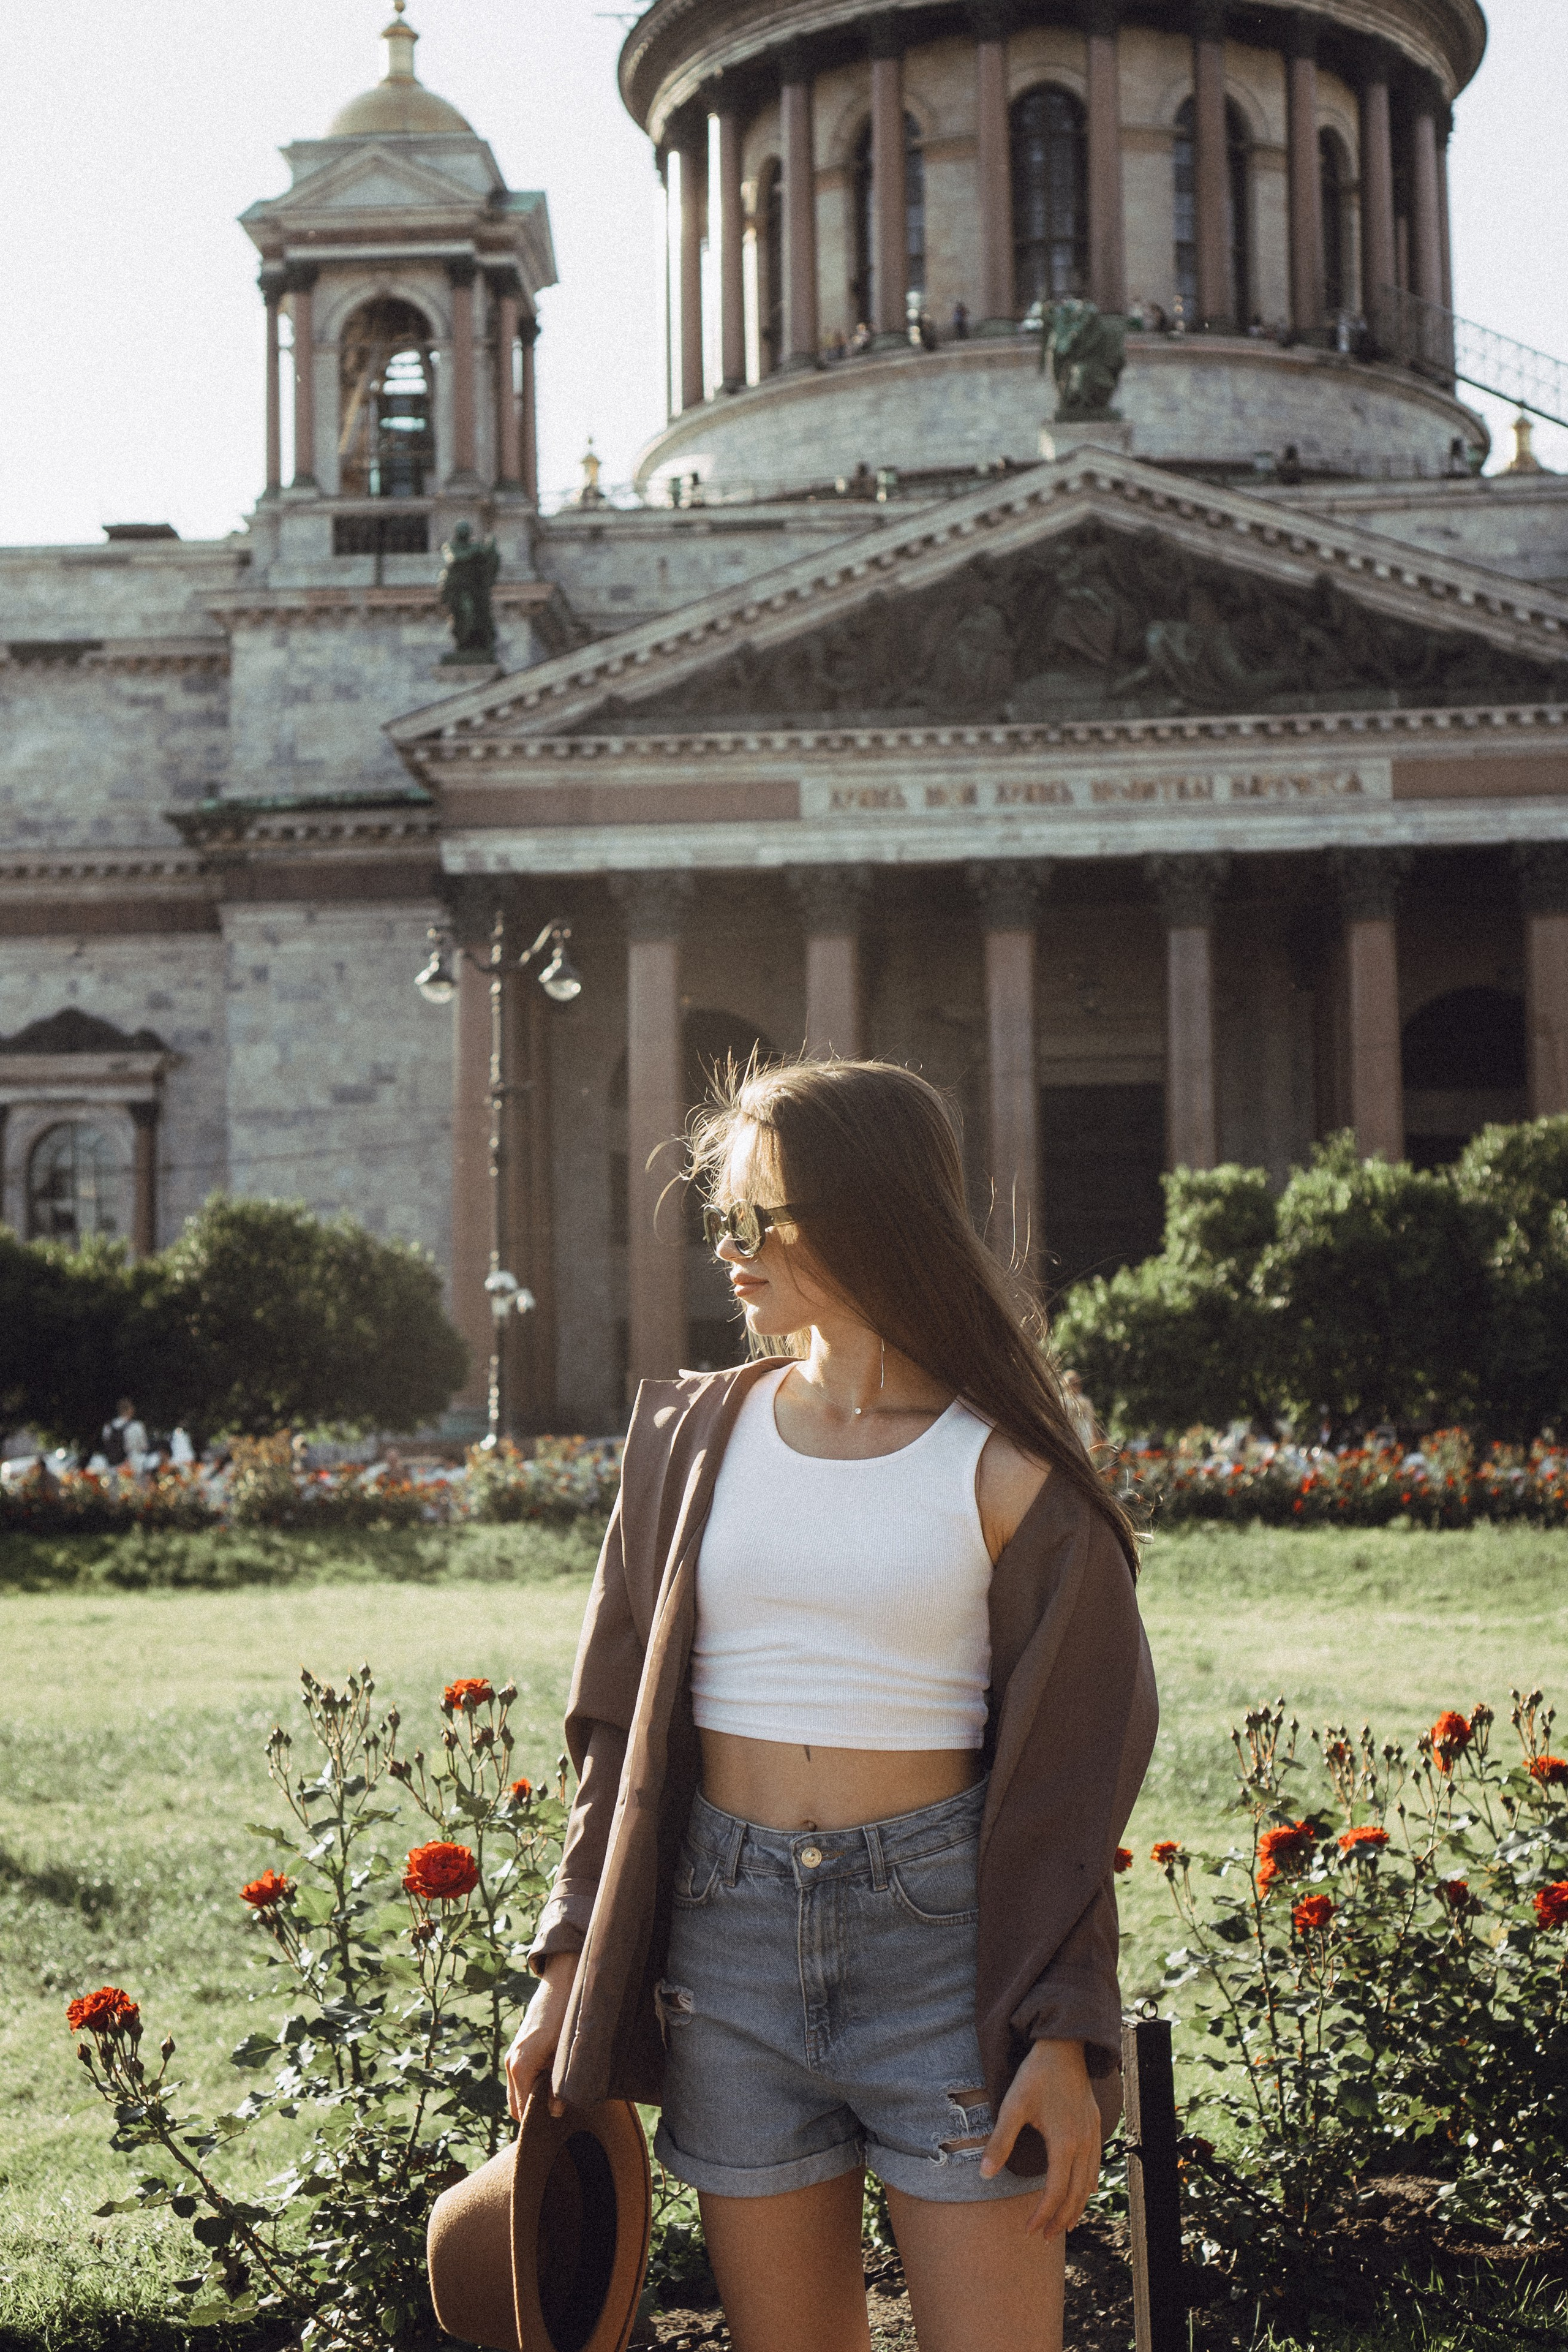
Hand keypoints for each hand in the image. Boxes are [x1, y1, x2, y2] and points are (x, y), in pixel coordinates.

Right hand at [504, 1952, 577, 2123]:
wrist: (563, 1982)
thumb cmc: (566, 2016)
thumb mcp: (565, 2054)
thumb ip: (559, 2086)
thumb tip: (555, 2113)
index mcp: (520, 2066)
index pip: (520, 2111)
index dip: (536, 2121)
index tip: (554, 2126)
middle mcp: (512, 2062)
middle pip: (515, 2105)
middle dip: (533, 2113)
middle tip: (558, 2116)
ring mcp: (513, 2054)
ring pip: (518, 2091)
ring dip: (533, 2098)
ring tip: (558, 2098)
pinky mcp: (520, 2048)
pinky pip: (521, 2078)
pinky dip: (532, 2085)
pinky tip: (553, 2080)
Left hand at [978, 2038, 1101, 2239]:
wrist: (1064, 2045)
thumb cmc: (1036, 2075)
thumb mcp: (1012, 2106)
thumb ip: (1000, 2141)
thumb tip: (983, 2174)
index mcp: (1064, 2143)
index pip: (1055, 2191)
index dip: (1042, 2214)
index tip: (1029, 2230)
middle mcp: (1083, 2144)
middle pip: (1075, 2193)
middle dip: (1060, 2218)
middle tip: (1044, 2236)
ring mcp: (1092, 2135)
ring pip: (1088, 2182)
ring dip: (1076, 2205)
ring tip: (1063, 2223)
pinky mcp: (1094, 2125)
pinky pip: (1095, 2165)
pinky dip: (1087, 2185)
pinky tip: (1082, 2190)